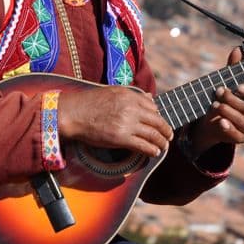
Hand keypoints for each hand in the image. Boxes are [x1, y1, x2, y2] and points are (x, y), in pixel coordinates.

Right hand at [58, 86, 172, 157]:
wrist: (74, 113)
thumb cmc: (90, 102)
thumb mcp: (114, 91)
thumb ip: (134, 95)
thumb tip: (150, 98)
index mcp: (130, 96)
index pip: (153, 107)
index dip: (158, 116)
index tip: (159, 122)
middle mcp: (131, 109)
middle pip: (157, 121)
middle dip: (166, 130)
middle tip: (169, 136)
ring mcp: (127, 123)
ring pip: (153, 134)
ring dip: (162, 142)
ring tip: (164, 146)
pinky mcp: (121, 138)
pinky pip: (143, 145)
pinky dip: (152, 150)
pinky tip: (155, 152)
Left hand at [189, 47, 243, 156]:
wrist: (212, 121)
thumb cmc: (225, 99)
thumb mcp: (228, 83)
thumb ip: (234, 68)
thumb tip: (238, 49)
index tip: (239, 86)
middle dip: (234, 100)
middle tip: (219, 91)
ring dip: (229, 111)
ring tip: (215, 105)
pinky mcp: (241, 139)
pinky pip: (237, 135)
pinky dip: (229, 128)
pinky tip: (221, 122)